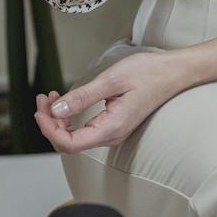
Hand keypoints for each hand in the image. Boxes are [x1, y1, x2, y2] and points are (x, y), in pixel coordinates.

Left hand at [33, 51, 184, 154]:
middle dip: (50, 123)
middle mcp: (111, 135)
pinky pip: (84, 130)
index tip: (42, 109)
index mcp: (111, 128)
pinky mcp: (113, 125)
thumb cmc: (149, 73)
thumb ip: (83, 97)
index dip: (49, 129)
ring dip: (58, 120)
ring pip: (75, 137)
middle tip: (43, 99)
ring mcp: (112, 132)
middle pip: (69, 143)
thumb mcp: (112, 80)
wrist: (174, 73)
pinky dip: (69, 118)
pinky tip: (64, 103)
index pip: (69, 144)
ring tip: (50, 98)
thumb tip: (57, 110)